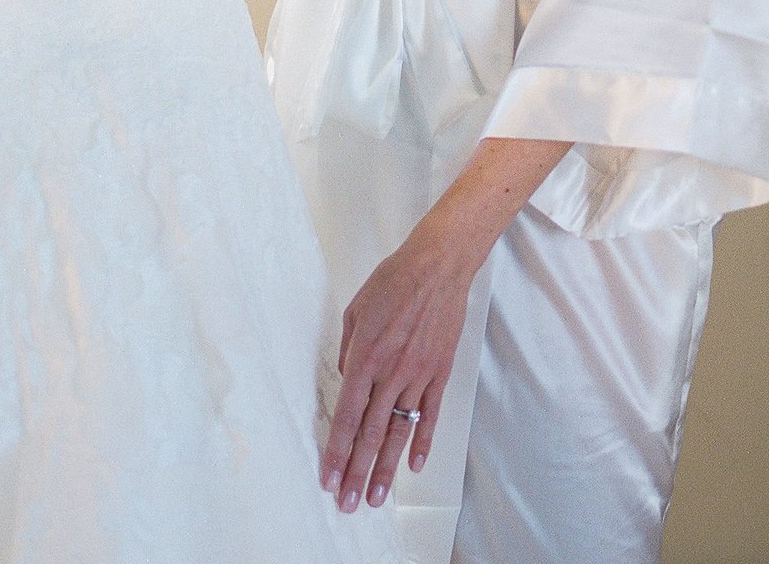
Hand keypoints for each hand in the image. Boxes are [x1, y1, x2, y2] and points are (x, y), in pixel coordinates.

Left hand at [320, 223, 471, 513]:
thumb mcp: (356, 310)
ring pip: (400, 432)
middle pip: (372, 433)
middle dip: (357, 471)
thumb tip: (347, 380)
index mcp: (366, 356)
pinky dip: (422, 442)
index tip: (328, 476)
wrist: (437, 267)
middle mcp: (392, 373)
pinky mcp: (439, 373)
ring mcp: (418, 376)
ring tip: (376, 497)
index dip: (337, 450)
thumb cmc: (394, 281)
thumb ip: (348, 350)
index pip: (348, 416)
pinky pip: (430, 415)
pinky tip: (414, 466)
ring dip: (387, 468)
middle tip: (347, 502)